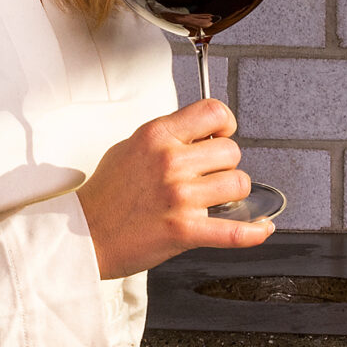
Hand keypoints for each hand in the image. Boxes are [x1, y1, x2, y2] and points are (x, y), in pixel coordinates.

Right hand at [78, 99, 275, 281]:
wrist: (84, 233)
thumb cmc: (106, 193)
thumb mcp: (130, 146)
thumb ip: (167, 137)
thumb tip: (201, 134)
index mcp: (156, 135)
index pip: (213, 112)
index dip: (225, 124)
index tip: (222, 134)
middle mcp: (170, 162)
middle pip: (232, 151)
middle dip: (226, 164)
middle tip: (210, 175)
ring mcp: (179, 197)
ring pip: (239, 185)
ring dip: (232, 194)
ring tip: (215, 199)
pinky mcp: (185, 230)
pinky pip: (235, 231)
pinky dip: (254, 232)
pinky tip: (262, 227)